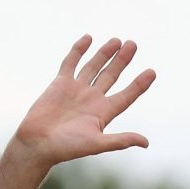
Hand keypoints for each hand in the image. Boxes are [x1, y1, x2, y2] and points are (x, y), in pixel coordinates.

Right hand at [0, 35, 155, 188]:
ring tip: (118, 40)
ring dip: (105, 53)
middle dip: (122, 61)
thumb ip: (120, 140)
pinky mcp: (60, 84)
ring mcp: (77, 90)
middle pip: (111, 76)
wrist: (37, 144)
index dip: (139, 85)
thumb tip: (146, 143)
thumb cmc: (66, 148)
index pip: (126, 96)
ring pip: (94, 67)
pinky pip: (71, 62)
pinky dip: (79, 50)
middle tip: (133, 45)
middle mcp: (92, 100)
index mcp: (102, 114)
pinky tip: (88, 38)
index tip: (152, 72)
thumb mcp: (97, 144)